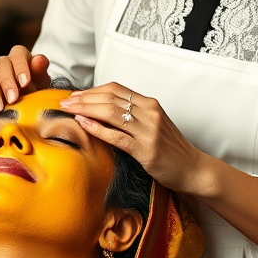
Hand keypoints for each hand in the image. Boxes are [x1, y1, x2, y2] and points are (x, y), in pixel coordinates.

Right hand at [0, 46, 51, 122]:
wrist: (32, 108)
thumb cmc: (38, 90)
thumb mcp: (42, 82)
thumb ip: (40, 70)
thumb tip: (39, 60)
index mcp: (21, 58)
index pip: (18, 53)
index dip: (20, 66)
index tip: (25, 83)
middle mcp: (6, 65)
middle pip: (1, 64)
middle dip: (6, 81)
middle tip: (12, 98)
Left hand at [58, 83, 208, 194]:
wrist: (193, 169)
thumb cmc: (170, 148)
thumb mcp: (152, 124)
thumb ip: (131, 114)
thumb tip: (100, 108)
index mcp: (150, 104)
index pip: (115, 89)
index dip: (91, 90)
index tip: (75, 95)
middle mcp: (150, 113)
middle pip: (110, 98)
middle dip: (83, 98)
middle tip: (64, 102)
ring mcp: (148, 131)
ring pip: (111, 113)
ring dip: (85, 109)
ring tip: (68, 111)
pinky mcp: (146, 150)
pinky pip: (116, 136)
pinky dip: (97, 128)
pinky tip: (83, 124)